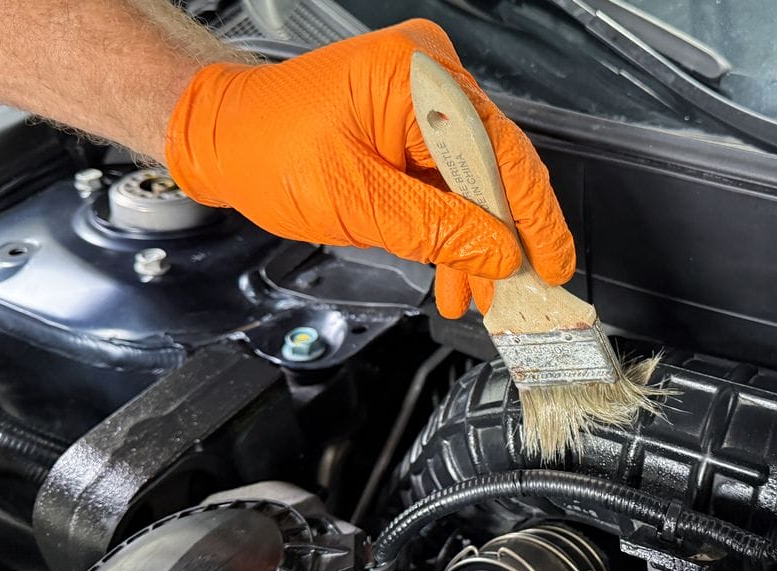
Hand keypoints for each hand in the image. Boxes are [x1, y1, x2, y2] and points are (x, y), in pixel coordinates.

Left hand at [164, 19, 574, 317]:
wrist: (227, 135)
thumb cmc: (267, 150)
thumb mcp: (354, 202)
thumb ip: (435, 230)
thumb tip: (499, 253)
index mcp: (412, 77)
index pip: (497, 152)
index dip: (531, 218)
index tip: (550, 265)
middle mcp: (429, 72)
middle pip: (496, 164)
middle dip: (505, 237)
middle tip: (519, 290)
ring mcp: (427, 92)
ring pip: (479, 177)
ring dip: (478, 240)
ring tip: (477, 292)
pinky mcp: (419, 115)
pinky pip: (454, 173)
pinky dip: (456, 222)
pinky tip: (457, 267)